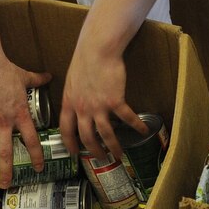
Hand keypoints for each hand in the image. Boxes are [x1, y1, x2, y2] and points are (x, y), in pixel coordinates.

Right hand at [0, 54, 52, 188]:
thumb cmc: (5, 70)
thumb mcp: (25, 77)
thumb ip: (37, 80)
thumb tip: (49, 75)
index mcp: (20, 115)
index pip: (31, 141)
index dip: (36, 156)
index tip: (38, 168)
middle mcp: (3, 123)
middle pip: (6, 152)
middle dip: (7, 171)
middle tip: (6, 185)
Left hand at [60, 31, 147, 164]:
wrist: (97, 50)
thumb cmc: (84, 60)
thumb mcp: (72, 80)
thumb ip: (74, 95)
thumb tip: (77, 101)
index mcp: (69, 103)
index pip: (66, 130)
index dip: (69, 143)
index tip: (75, 153)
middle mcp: (82, 109)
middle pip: (87, 137)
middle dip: (94, 151)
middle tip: (101, 159)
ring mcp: (99, 106)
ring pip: (105, 133)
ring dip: (113, 146)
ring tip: (119, 155)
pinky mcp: (115, 100)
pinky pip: (127, 117)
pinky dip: (136, 125)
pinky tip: (143, 130)